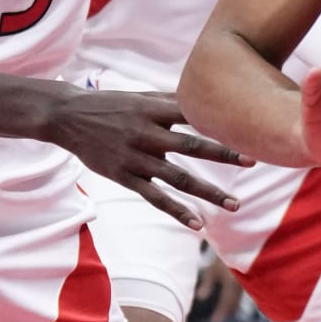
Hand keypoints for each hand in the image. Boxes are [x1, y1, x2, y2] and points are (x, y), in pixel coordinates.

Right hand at [42, 87, 248, 227]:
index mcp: (153, 110)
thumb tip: (204, 97)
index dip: (220, 120)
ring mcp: (135, 157)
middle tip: (253, 159)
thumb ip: (171, 101)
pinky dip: (178, 211)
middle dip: (224, 153)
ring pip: (179, 178)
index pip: (194, 114)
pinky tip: (197, 224)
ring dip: (209, 192)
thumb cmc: (110, 105)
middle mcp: (147, 133)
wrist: (67, 117)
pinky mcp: (125, 177)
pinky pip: (155, 197)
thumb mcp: (141, 96)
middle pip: (192, 146)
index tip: (247, 125)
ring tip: (235, 204)